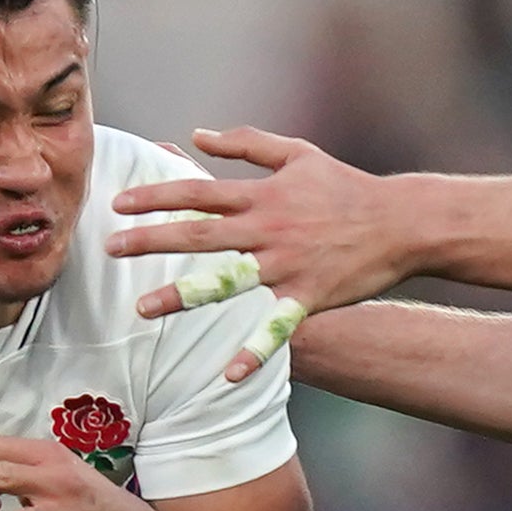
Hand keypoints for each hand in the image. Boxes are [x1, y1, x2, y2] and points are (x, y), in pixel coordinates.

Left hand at [113, 127, 417, 377]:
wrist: (401, 222)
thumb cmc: (346, 186)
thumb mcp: (297, 153)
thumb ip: (246, 144)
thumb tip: (197, 135)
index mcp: (262, 196)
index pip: (197, 194)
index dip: (155, 197)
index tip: (118, 205)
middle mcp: (267, 230)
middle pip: (198, 235)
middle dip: (150, 241)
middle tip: (110, 248)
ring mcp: (286, 266)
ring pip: (225, 281)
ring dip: (182, 297)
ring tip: (143, 309)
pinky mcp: (308, 296)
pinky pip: (275, 328)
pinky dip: (253, 352)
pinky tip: (226, 375)